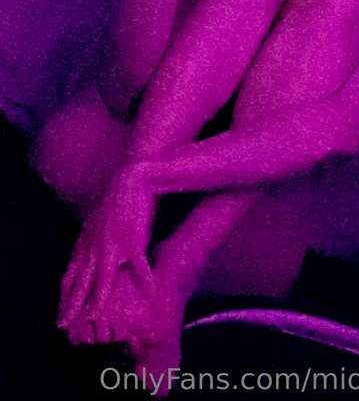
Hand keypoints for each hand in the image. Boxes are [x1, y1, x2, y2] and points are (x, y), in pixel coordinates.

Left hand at [57, 164, 154, 335]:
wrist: (133, 180)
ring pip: (102, 279)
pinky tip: (148, 294)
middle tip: (64, 326)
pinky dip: (143, 281)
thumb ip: (92, 243)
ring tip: (94, 320)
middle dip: (70, 306)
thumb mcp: (98, 224)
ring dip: (96, 301)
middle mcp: (94, 246)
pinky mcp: (133, 239)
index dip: (64, 296)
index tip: (61, 314)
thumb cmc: (119, 202)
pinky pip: (138, 265)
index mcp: (86, 243)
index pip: (69, 275)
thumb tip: (87, 258)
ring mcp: (113, 244)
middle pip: (79, 282)